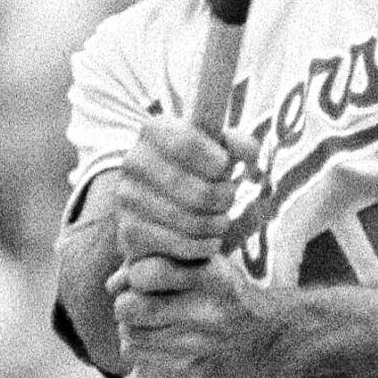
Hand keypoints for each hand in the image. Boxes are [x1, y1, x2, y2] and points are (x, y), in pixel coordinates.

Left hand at [111, 254, 278, 377]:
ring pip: (130, 336)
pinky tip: (163, 341)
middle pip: (130, 308)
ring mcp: (202, 348)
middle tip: (137, 303)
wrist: (274, 337)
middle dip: (126, 303)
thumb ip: (157, 263)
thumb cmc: (228, 293)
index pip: (145, 273)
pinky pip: (142, 359)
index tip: (143, 277)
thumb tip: (111, 284)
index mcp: (213, 277)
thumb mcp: (205, 264)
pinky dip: (144, 349)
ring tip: (151, 323)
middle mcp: (209, 312)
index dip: (135, 274)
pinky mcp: (195, 373)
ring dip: (133, 327)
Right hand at [114, 115, 244, 263]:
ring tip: (221, 221)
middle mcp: (134, 160)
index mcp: (155, 131)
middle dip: (224, 198)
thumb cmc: (196, 172)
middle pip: (199, 191)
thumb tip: (249, 152)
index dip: (217, 162)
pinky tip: (210, 241)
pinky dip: (202, 246)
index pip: (188, 143)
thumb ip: (237, 144)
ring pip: (191, 221)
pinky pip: (179, 244)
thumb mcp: (216, 151)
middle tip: (229, 198)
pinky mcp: (128, 230)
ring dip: (216, 225)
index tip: (224, 167)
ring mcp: (127, 196)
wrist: (158, 211)